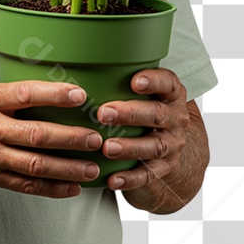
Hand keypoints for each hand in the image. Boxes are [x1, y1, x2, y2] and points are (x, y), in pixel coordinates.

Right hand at [0, 1, 103, 197]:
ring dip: (66, 168)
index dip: (54, 94)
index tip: (80, 95)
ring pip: (34, 165)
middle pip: (36, 135)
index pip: (23, 94)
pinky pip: (24, 185)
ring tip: (92, 168)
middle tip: (97, 137)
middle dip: (70, 138)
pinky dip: (50, 189)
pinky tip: (71, 188)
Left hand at [96, 67, 191, 192]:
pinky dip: (131, 178)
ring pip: (155, 145)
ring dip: (130, 147)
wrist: (168, 150)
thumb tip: (67, 63)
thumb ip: (117, 81)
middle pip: (158, 113)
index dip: (154, 81)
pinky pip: (150, 175)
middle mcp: (175, 118)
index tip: (134, 81)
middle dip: (131, 113)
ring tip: (107, 148)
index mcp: (170, 95)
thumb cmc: (142, 112)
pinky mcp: (165, 168)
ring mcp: (172, 144)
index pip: (168, 83)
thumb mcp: (140, 94)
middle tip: (103, 113)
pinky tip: (112, 180)